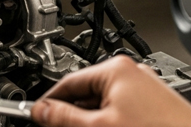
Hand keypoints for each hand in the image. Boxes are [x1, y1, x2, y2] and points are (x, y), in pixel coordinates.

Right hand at [31, 55, 190, 126]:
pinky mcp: (154, 105)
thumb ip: (64, 118)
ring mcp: (144, 89)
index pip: (68, 82)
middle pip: (85, 93)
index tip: (36, 115)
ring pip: (103, 104)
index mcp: (116, 68)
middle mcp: (131, 72)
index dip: (49, 101)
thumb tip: (40, 110)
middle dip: (71, 114)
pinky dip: (109, 122)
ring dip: (90, 120)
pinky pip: (121, 110)